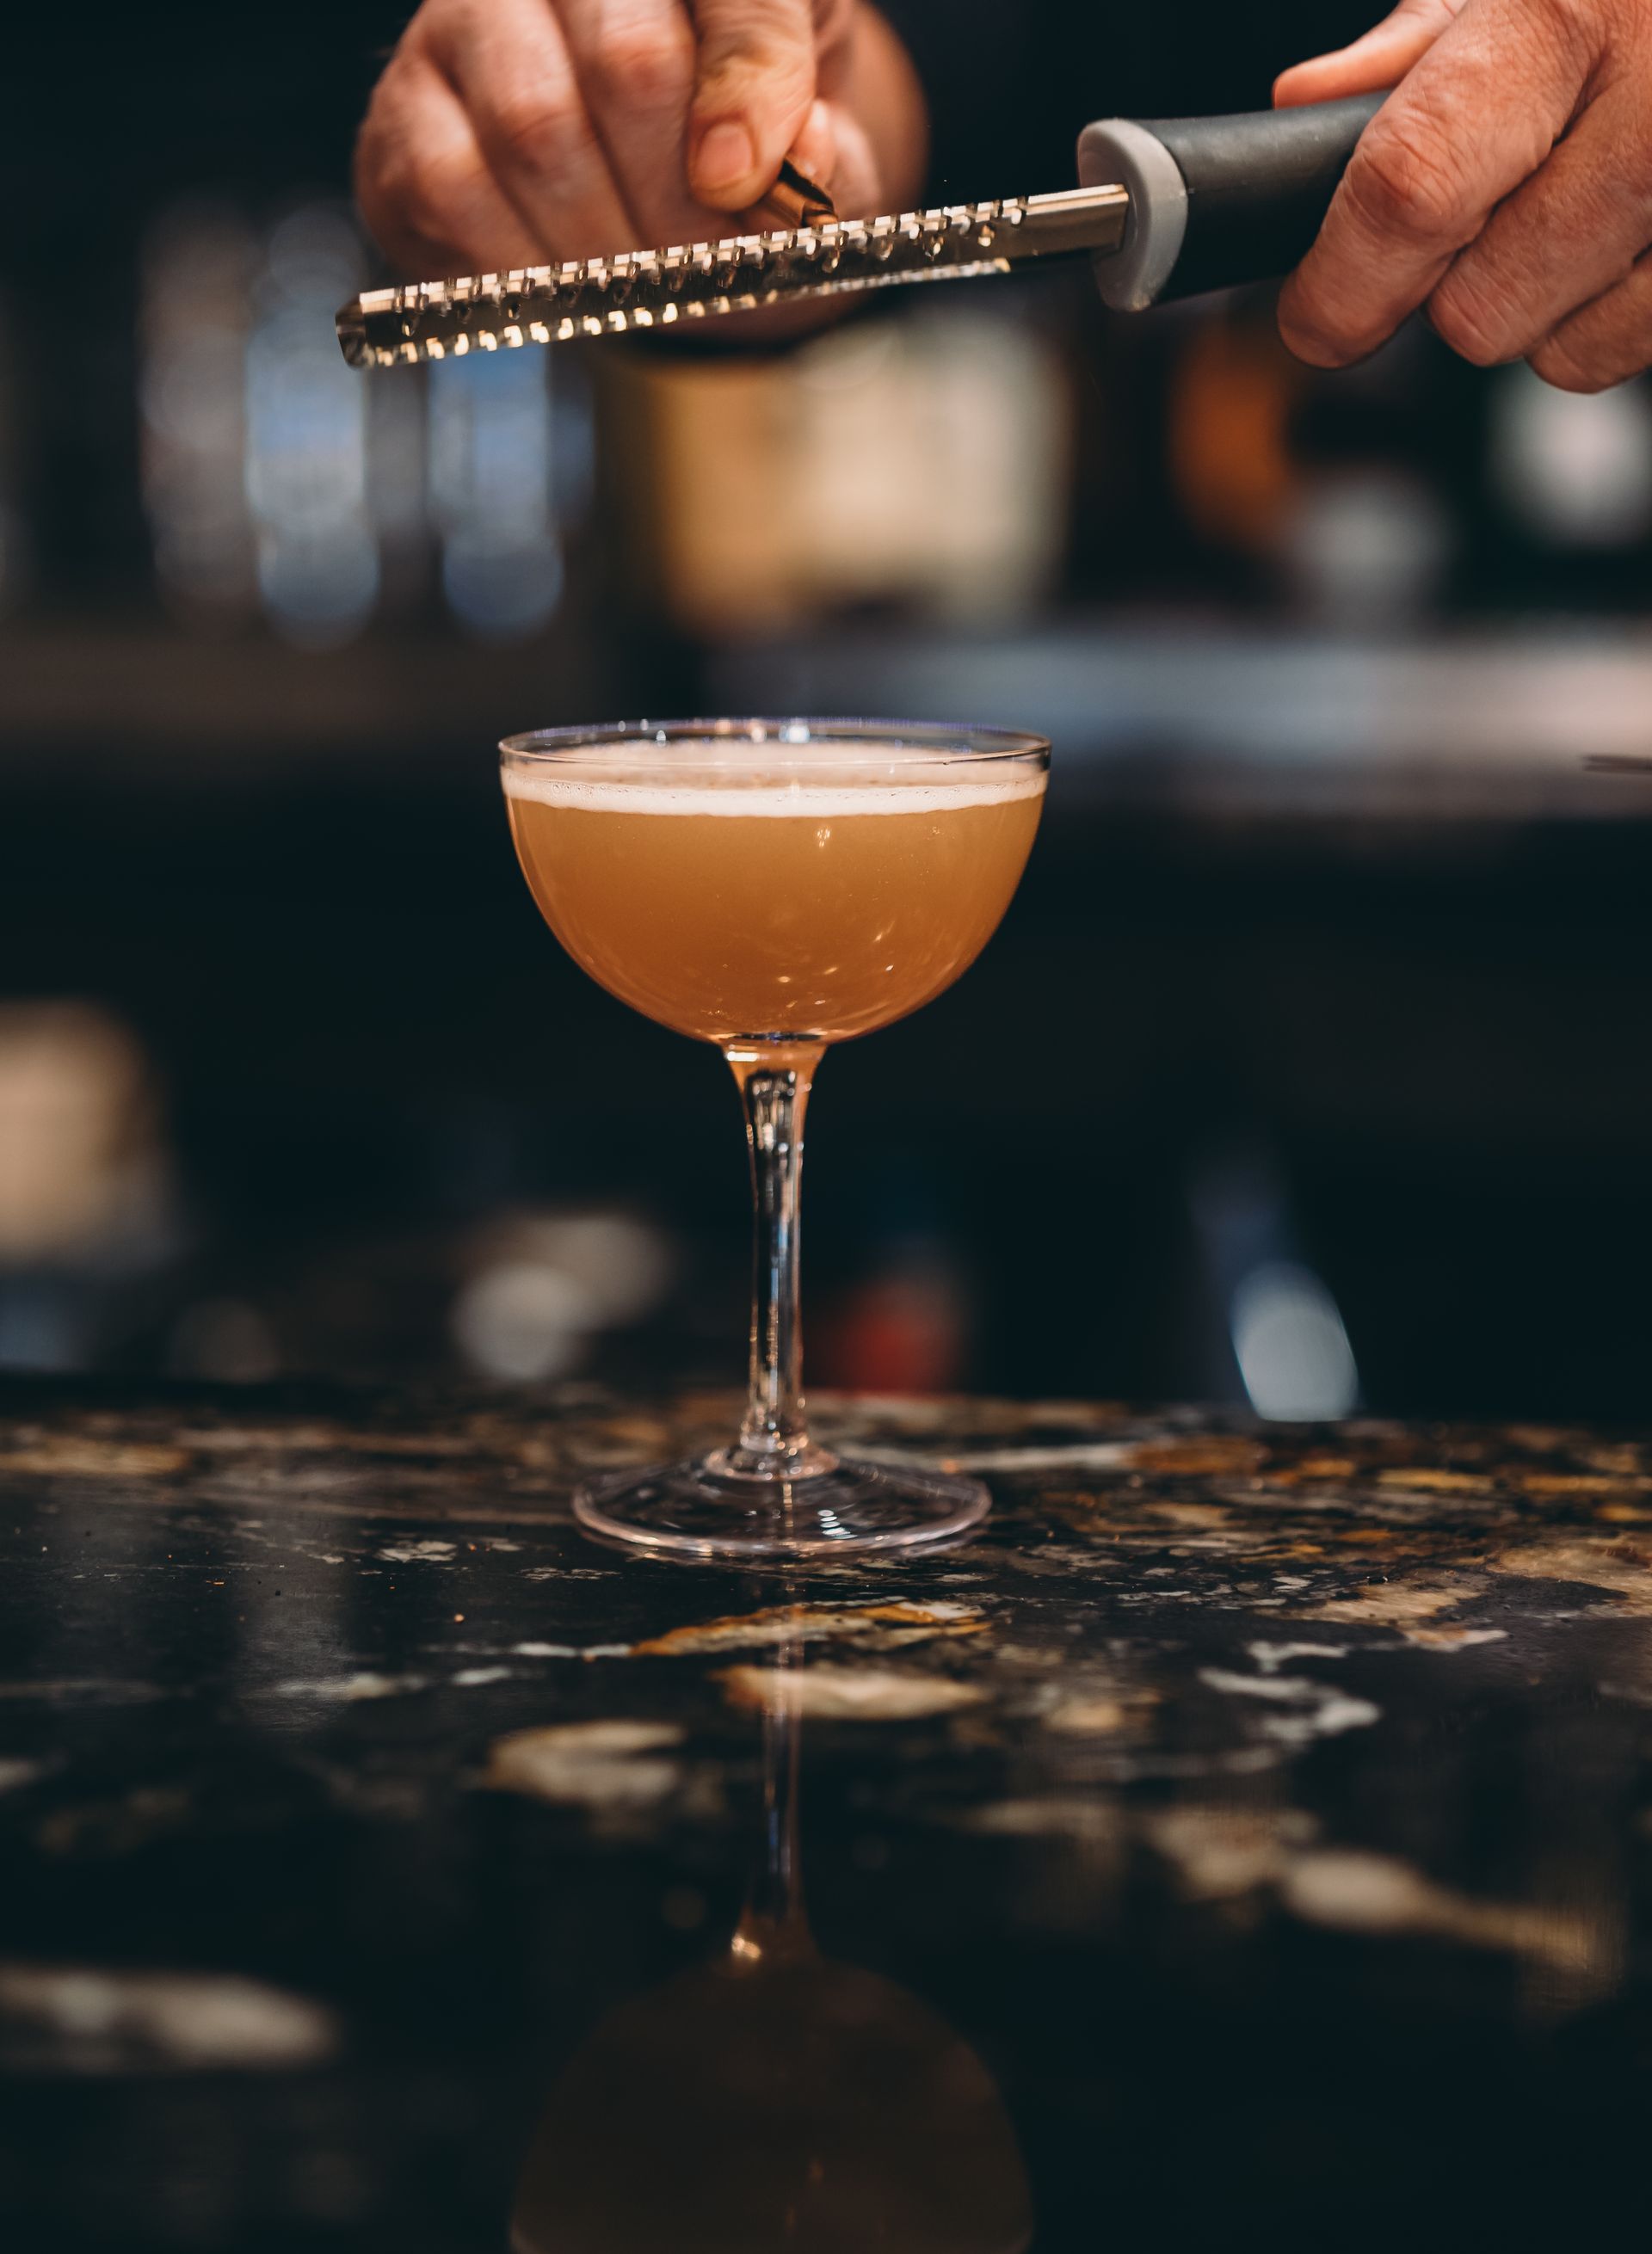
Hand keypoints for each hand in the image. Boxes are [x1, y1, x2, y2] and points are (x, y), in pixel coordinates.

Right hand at [354, 0, 925, 279]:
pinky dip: (524, 266)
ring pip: (536, 134)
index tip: (744, 182)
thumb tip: (785, 168)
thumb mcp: (813, 153)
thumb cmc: (740, 150)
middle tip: (707, 266)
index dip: (750, 85)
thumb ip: (823, 159)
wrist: (655, 181)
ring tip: (644, 282)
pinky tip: (567, 279)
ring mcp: (471, 20)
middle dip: (684, 203)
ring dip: (607, 246)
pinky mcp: (405, 108)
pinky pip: (452, 191)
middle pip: (630, 69)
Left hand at [1275, 0, 1651, 390]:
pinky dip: (1625, 311)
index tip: (1316, 316)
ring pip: (1564, 353)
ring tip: (1590, 202)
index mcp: (1568, 10)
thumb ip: (1427, 42)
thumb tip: (1309, 105)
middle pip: (1481, 310)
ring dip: (1549, 306)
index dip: (1344, 282)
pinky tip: (1645, 227)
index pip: (1414, 187)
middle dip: (1457, 289)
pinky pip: (1640, 347)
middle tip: (1495, 213)